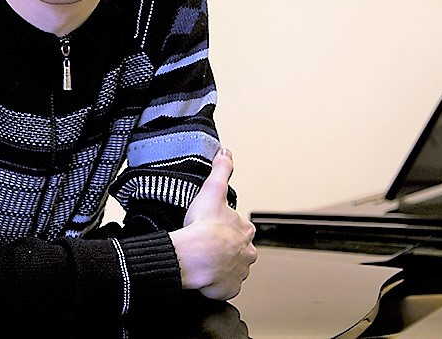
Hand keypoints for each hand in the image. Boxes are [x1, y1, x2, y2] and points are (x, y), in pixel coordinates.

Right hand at [169, 148, 257, 300]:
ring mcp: (239, 272)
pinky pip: (225, 286)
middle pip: (240, 249)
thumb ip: (221, 170)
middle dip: (227, 248)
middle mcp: (247, 252)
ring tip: (206, 261)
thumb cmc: (203, 226)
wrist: (195, 256)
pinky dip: (217, 283)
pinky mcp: (229, 288)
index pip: (241, 227)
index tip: (215, 227)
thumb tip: (226, 152)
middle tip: (209, 245)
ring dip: (223, 266)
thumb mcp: (213, 190)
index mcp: (245, 230)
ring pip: (234, 268)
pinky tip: (206, 276)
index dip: (227, 226)